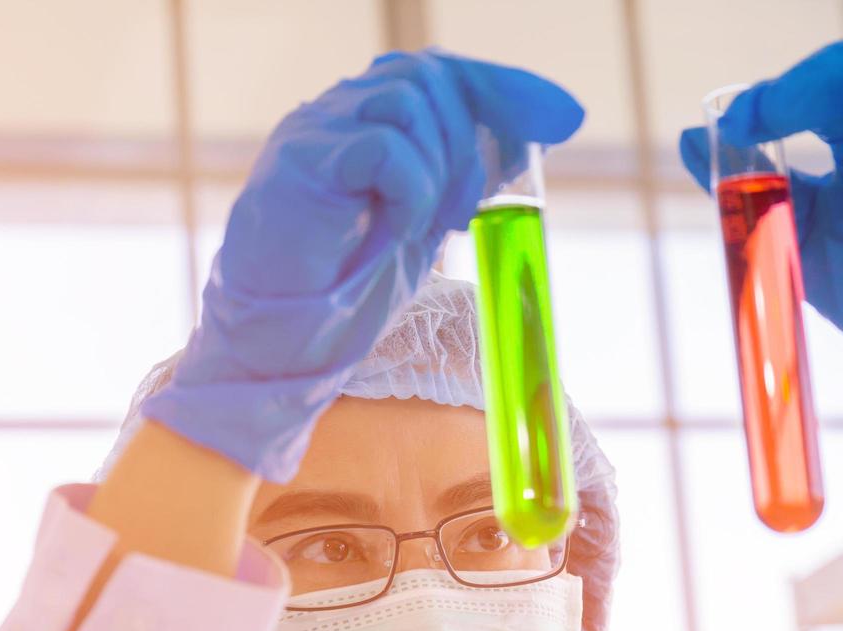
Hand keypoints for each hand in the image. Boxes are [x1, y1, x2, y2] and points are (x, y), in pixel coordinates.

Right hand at [141, 51, 582, 481]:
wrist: (277, 344)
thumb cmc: (339, 292)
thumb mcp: (415, 224)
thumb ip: (453, 179)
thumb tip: (521, 147)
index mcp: (360, 122)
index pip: (441, 73)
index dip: (506, 89)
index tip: (565, 118)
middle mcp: (333, 114)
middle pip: (427, 75)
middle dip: (472, 136)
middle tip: (468, 209)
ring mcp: (313, 132)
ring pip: (406, 99)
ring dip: (440, 164)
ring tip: (430, 224)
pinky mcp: (301, 164)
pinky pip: (384, 146)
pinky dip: (412, 188)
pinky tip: (402, 229)